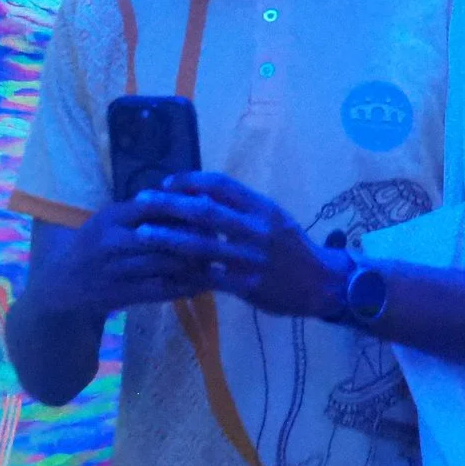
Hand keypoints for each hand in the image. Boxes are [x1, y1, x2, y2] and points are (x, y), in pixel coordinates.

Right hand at [27, 196, 255, 319]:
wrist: (61, 284)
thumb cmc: (93, 245)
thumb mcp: (110, 220)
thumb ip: (142, 211)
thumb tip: (188, 196)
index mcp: (112, 216)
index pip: (154, 206)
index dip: (185, 207)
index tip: (212, 208)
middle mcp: (113, 241)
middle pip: (165, 237)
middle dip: (197, 239)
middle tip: (225, 237)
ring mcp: (117, 270)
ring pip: (166, 265)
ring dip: (196, 264)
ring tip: (221, 260)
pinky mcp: (122, 294)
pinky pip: (160, 290)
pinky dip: (185, 287)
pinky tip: (205, 283)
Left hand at [135, 172, 344, 319]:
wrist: (322, 283)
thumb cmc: (291, 247)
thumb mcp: (272, 217)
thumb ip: (241, 206)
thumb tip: (199, 190)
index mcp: (263, 207)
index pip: (221, 184)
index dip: (190, 180)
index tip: (166, 182)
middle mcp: (257, 229)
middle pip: (206, 210)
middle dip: (169, 204)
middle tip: (141, 200)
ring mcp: (252, 258)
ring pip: (203, 245)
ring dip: (168, 238)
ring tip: (142, 233)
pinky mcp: (248, 285)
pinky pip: (210, 278)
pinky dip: (185, 273)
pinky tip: (163, 270)